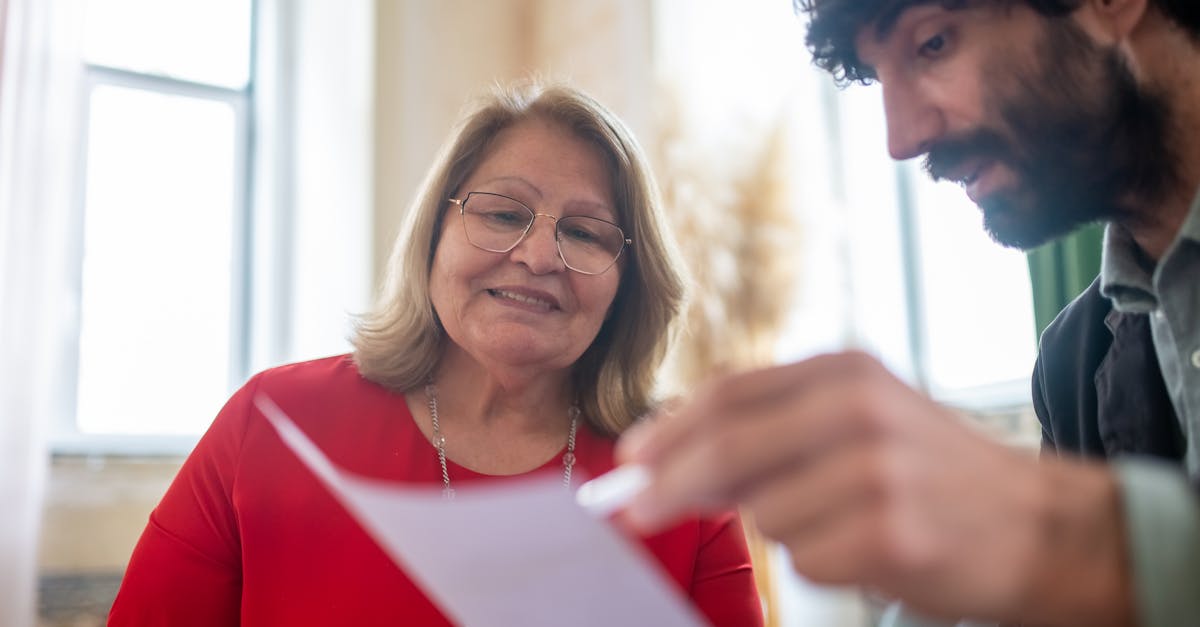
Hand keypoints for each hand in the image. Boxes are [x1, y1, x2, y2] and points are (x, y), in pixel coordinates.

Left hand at [617, 351, 1132, 624]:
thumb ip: (772, 431)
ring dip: (782, 529)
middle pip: (729, 447)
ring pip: (765, 514)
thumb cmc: (931, 472)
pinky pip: (806, 560)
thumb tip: (671, 462)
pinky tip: (869, 548)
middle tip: (636, 511)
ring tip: (841, 521)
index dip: (670, 427)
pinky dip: (821, 562)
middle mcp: (861, 409)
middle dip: (671, 482)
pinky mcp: (892, 532)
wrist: (1038, 524)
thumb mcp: (860, 420)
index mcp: (846, 370)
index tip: (630, 459)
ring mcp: (878, 470)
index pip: (731, 393)